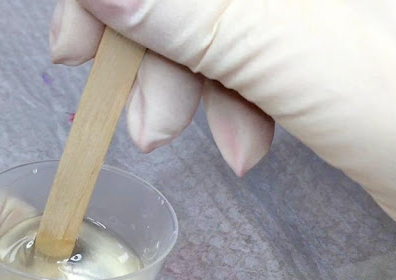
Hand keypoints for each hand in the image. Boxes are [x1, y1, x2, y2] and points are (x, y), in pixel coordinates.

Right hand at [50, 0, 395, 227]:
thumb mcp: (305, 63)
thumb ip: (200, 17)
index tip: (77, 46)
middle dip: (155, 52)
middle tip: (146, 125)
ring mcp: (313, 8)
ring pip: (214, 24)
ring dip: (196, 90)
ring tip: (221, 149)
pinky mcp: (318, 39)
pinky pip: (247, 55)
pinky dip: (232, 102)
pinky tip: (246, 146)